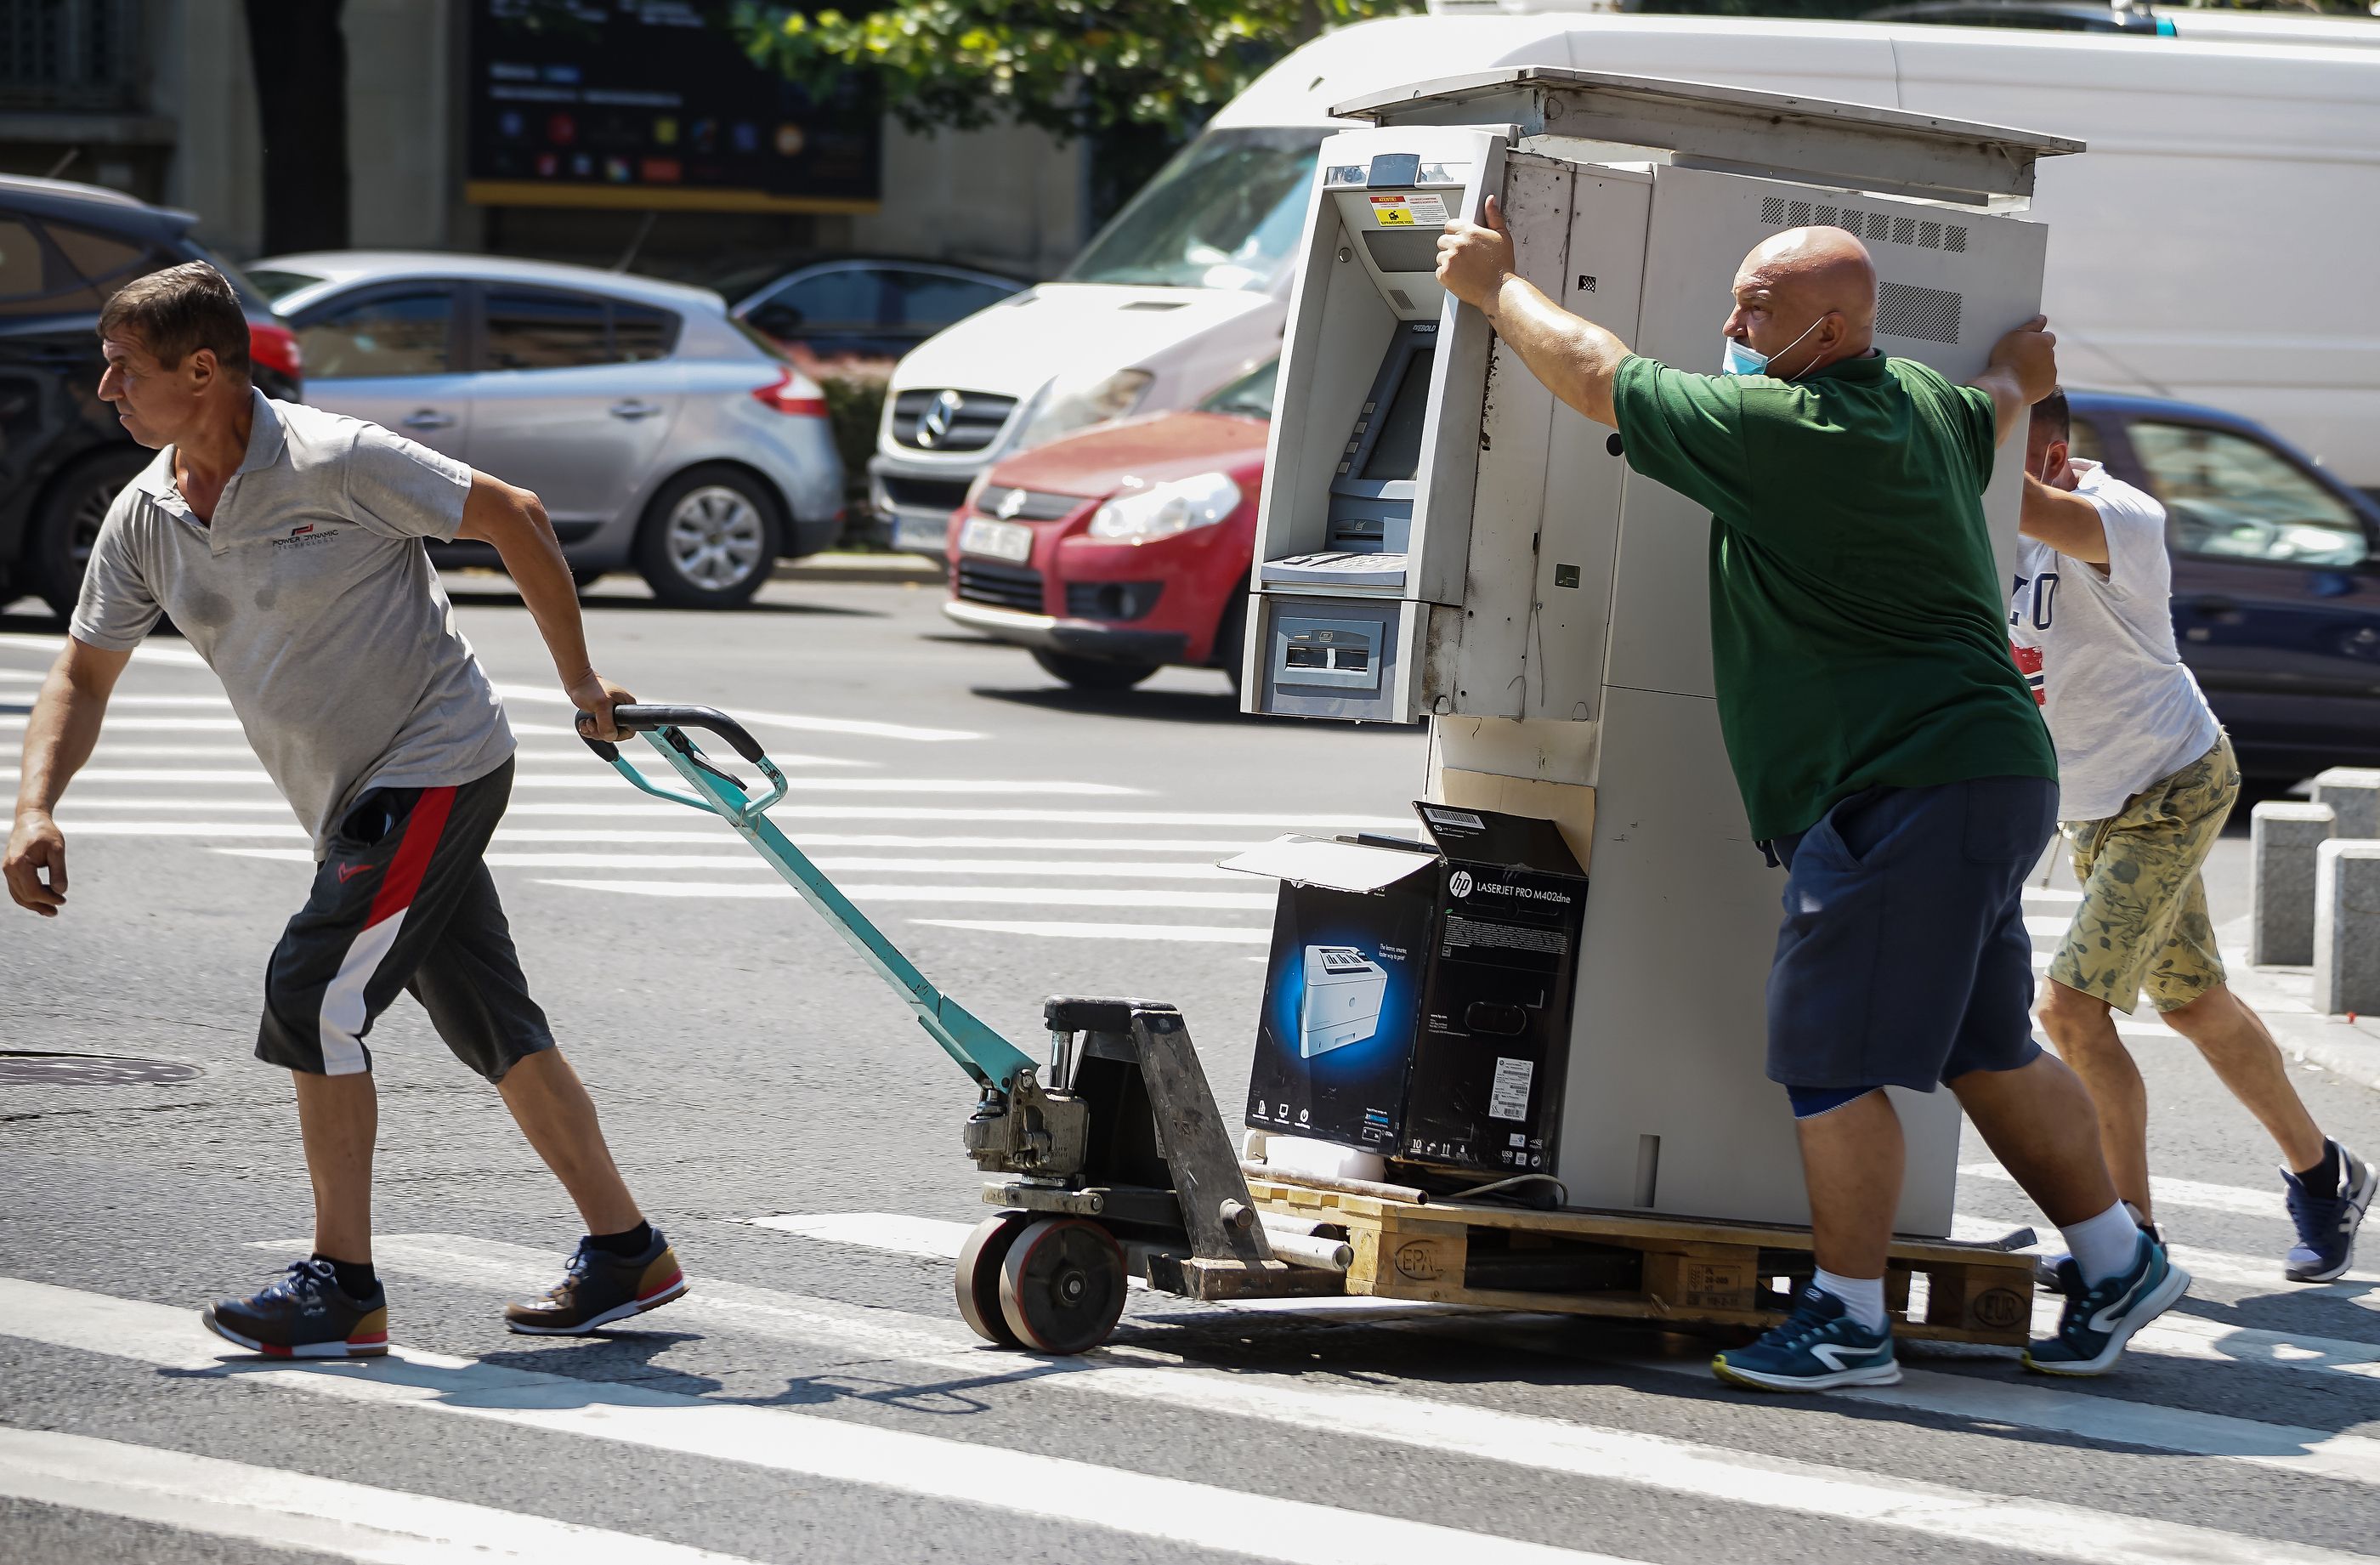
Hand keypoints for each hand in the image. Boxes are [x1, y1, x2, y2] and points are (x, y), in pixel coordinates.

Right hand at [5, 809, 67, 915]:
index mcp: (19, 863)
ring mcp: (7, 870)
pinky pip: (17, 888)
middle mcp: (9, 869)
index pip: (33, 890)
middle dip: (41, 905)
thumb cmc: (46, 832)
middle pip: (24, 896)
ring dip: (34, 904)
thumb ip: (59, 871)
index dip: (48, 899)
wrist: (31, 819)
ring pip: (18, 895)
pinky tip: (41, 902)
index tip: (63, 901)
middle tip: (57, 911)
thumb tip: (61, 891)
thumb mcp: (57, 850)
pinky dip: (28, 897)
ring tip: (50, 911)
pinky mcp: (10, 869)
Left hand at [568, 672, 636, 743]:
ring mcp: (611, 714)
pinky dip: (589, 729)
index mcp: (628, 707)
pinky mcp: (601, 716)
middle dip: (601, 732)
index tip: (605, 728)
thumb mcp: (601, 706)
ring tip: (587, 721)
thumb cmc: (590, 688)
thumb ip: (607, 724)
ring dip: (593, 731)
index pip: (629, 730)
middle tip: (592, 723)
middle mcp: (622, 711)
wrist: (577, 682)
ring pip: (605, 733)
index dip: (617, 734)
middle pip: (616, 733)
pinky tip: (585, 722)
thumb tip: (610, 736)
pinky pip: (598, 730)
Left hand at [1436, 194, 1515, 313]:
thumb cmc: (1502, 267)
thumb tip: (1490, 201)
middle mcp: (1458, 244)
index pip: (1450, 225)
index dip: (1455, 233)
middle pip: (1442, 240)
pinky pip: (1439, 272)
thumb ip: (1493, 216)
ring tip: (1464, 269)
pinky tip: (1460, 277)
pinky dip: (1447, 275)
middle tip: (1464, 258)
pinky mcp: (1445, 274)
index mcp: (1470, 232)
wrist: (1499, 290)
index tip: (1460, 240)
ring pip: (1440, 256)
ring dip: (1448, 262)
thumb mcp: (1502, 236)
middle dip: (1451, 248)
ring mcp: (1450, 259)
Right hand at [1988, 315, 2058, 405]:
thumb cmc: (2005, 360)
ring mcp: (2051, 372)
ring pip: (2046, 367)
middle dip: (2036, 355)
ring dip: (2036, 368)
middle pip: (2046, 353)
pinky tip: (2023, 382)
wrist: (2004, 387)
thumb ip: (2031, 325)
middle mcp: (2051, 355)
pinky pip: (2044, 382)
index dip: (2036, 340)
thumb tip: (2042, 319)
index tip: (2026, 345)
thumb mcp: (2013, 336)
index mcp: (2044, 341)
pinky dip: (2036, 382)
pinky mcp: (2048, 386)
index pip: (2047, 336)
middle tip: (2019, 360)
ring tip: (2019, 372)